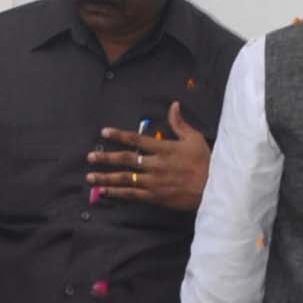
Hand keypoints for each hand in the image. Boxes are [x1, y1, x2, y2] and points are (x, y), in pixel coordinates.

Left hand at [89, 103, 210, 210]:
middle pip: (126, 159)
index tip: (104, 133)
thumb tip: (173, 105)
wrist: (212, 188)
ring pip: (125, 178)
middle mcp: (155, 164)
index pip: (137, 139)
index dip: (119, 135)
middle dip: (106, 158)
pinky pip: (132, 194)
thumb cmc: (205, 162)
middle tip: (90, 157)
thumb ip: (180, 123)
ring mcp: (153, 182)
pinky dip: (117, 193)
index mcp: (164, 148)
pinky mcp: (154, 196)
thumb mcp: (194, 138)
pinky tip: (105, 192)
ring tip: (90, 176)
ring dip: (106, 177)